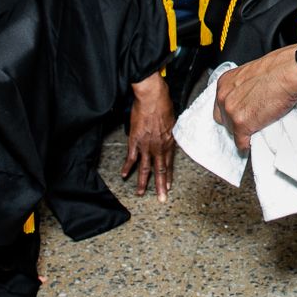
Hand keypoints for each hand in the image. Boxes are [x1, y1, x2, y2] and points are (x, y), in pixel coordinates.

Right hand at [121, 73, 175, 200]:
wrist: (152, 98)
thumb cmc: (164, 104)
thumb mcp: (172, 120)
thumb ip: (169, 132)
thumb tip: (168, 136)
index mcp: (169, 141)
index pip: (169, 163)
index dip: (169, 176)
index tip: (169, 186)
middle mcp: (159, 146)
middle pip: (160, 170)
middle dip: (161, 186)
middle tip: (161, 199)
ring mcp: (146, 145)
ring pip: (145, 168)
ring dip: (143, 182)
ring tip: (141, 193)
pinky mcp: (135, 141)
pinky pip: (131, 157)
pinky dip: (127, 167)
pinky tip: (124, 175)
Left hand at [213, 47, 296, 152]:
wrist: (288, 72)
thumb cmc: (277, 68)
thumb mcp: (251, 73)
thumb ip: (243, 86)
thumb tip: (248, 96)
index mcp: (225, 83)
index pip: (221, 105)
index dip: (233, 111)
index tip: (241, 114)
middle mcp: (224, 97)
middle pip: (224, 120)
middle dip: (236, 122)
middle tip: (251, 120)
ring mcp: (231, 111)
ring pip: (232, 132)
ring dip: (244, 133)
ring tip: (257, 128)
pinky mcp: (241, 124)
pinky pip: (241, 143)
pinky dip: (248, 145)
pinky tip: (255, 140)